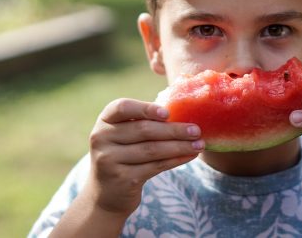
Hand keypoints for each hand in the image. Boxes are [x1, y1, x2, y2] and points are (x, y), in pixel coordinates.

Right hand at [86, 98, 204, 214]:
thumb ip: (144, 121)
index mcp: (105, 120)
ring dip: (180, 146)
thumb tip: (184, 113)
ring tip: (199, 144)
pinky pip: (155, 166)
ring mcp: (109, 160)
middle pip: (144, 130)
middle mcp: (102, 138)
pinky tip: (189, 156)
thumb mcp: (125, 134)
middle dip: (174, 130)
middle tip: (197, 130)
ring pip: (152, 150)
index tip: (168, 113)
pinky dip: (175, 160)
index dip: (146, 109)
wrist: (107, 192)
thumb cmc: (124, 154)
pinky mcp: (122, 179)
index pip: (122, 107)